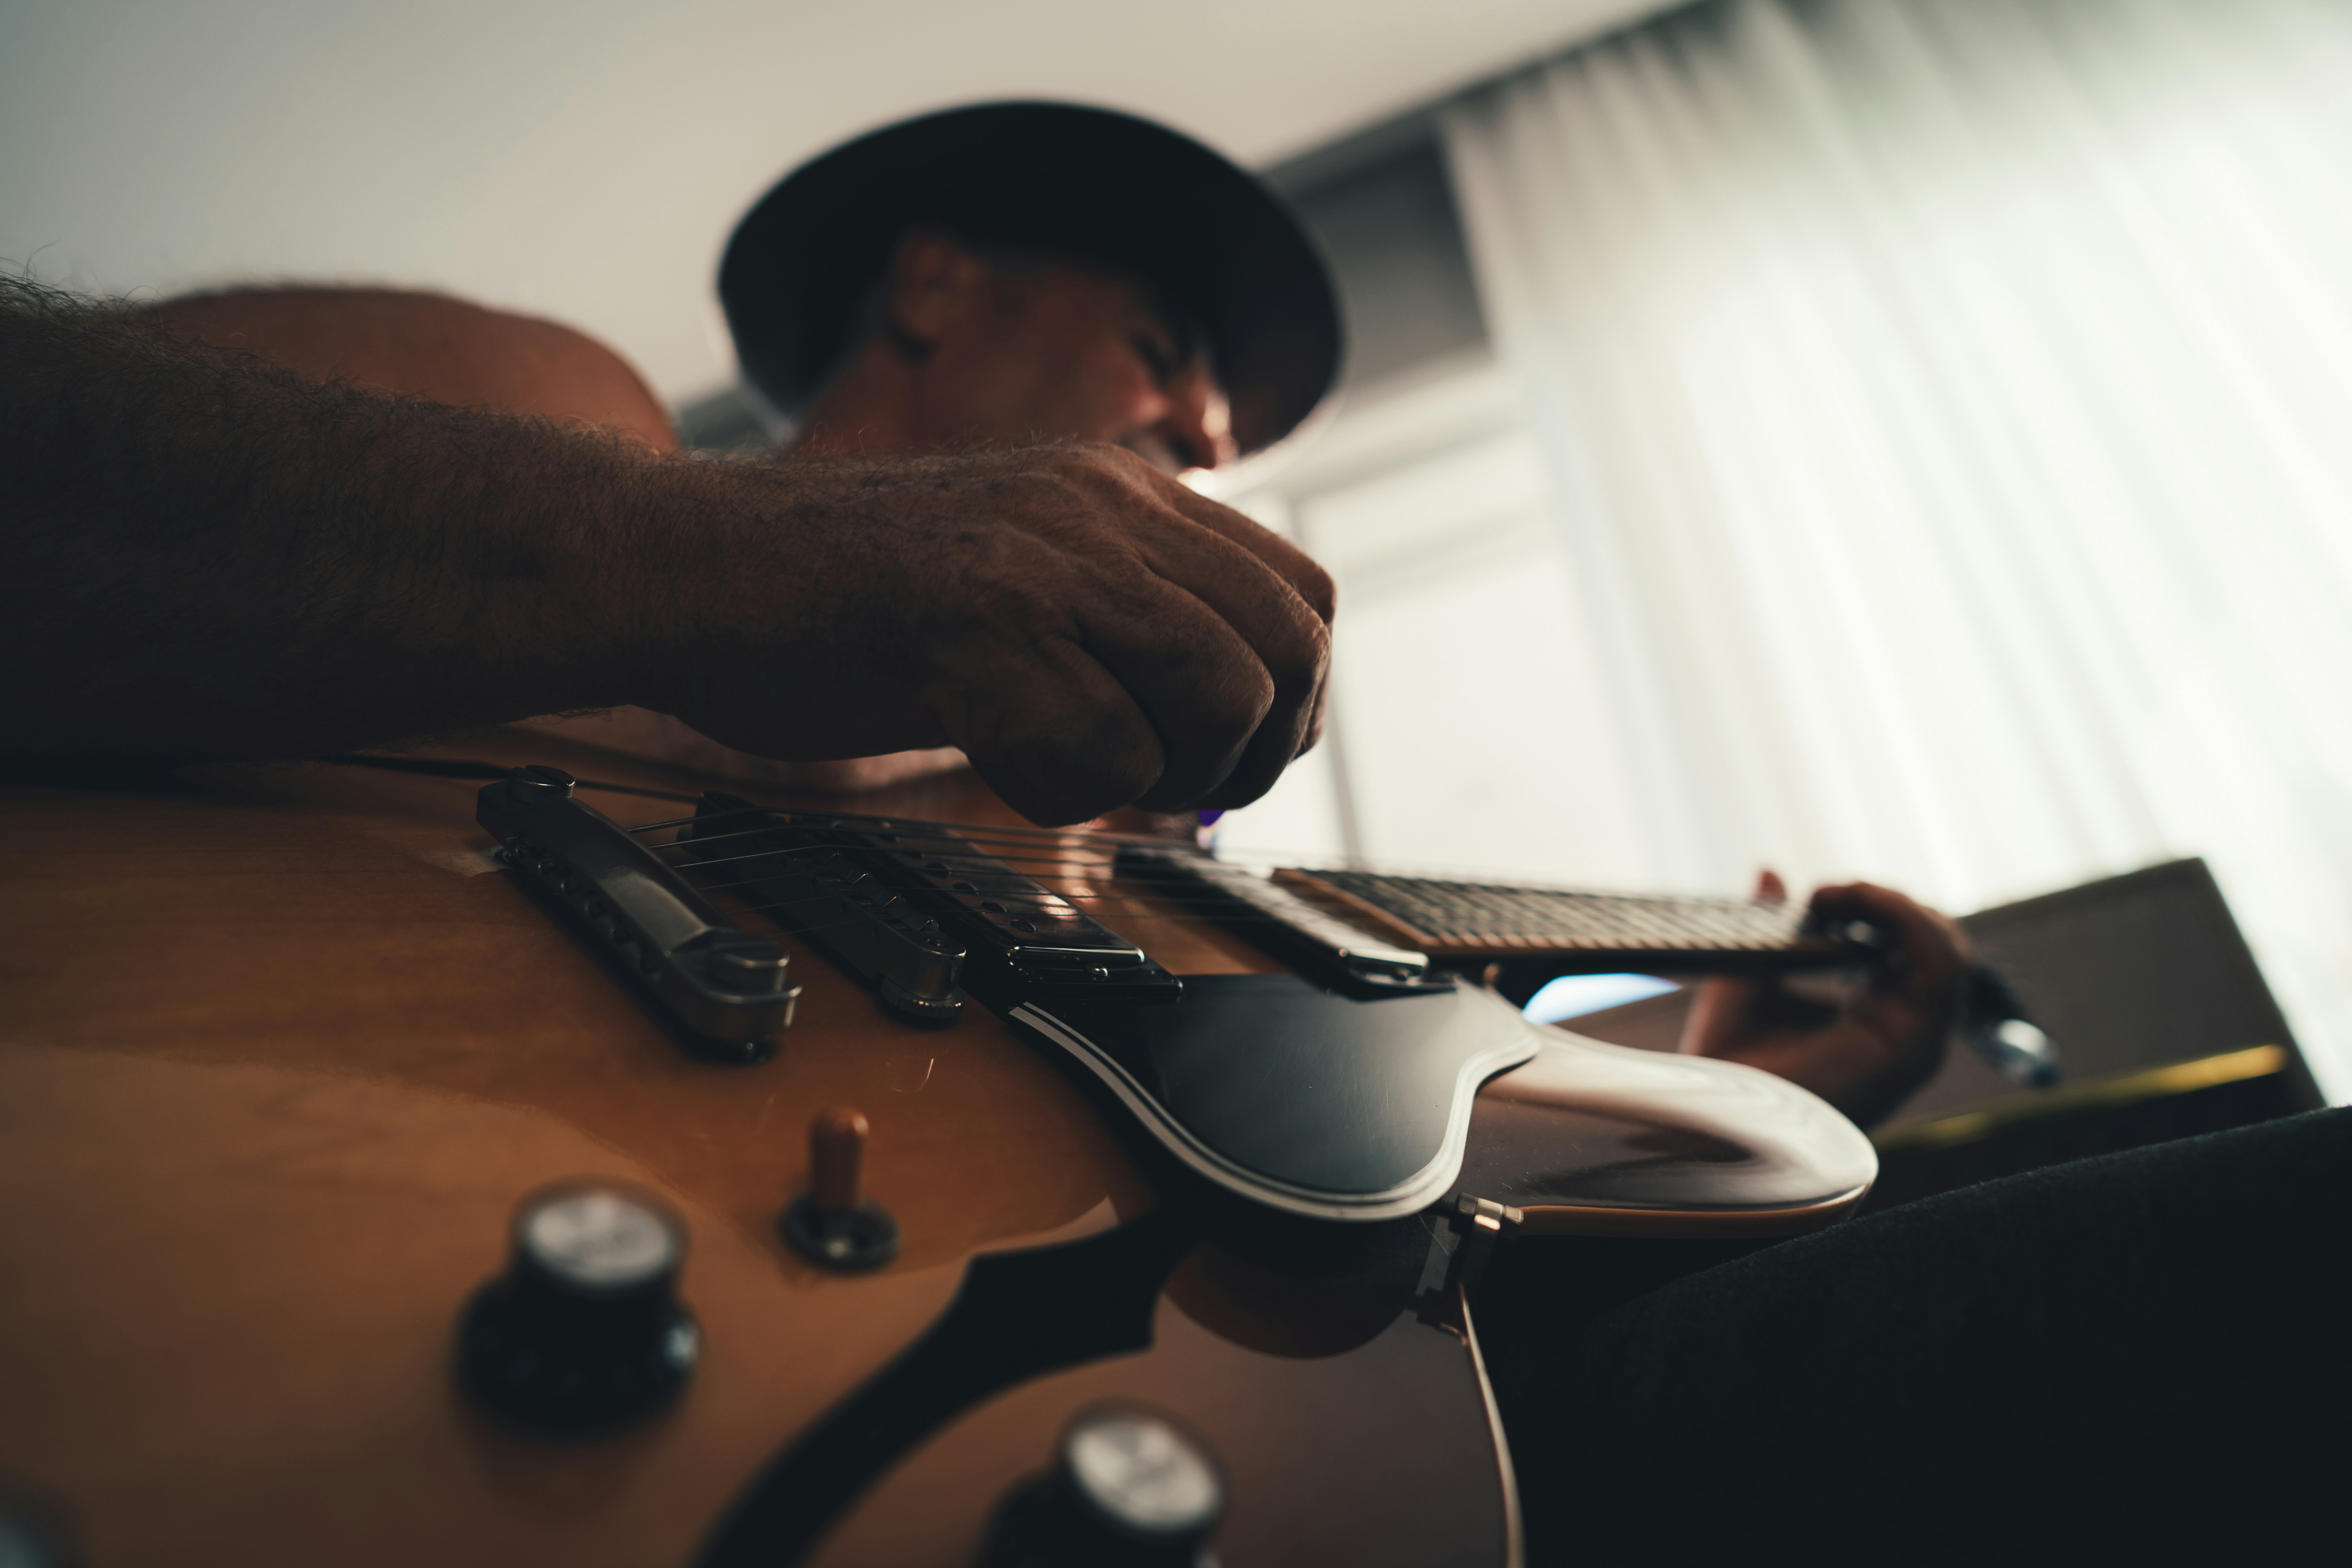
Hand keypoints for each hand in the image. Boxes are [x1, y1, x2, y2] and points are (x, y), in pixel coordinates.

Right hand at [640, 442, 1333, 824]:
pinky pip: (1100, 744)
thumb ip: (1109, 619)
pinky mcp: (970, 624)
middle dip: (1254, 749)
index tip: (1228, 754)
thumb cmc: (834, 596)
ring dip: (1171, 771)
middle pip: (1283, 648)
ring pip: (1216, 692)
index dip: (1293, 695)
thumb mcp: (1007, 574)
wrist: (685, 565)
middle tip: (1173, 789)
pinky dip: (1068, 791)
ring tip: (1084, 774)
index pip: (1300, 594)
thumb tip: (1216, 724)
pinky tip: (1001, 768)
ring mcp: (1037, 561)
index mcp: (1115, 493)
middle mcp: (1096, 511)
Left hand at [1679, 872, 1971, 1125]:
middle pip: (1936, 946)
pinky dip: (1903, 917)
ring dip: (1894, 903)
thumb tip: (1770, 873)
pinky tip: (1851, 902)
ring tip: (1836, 894)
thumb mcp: (1746, 980)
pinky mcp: (1917, 1047)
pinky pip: (1941, 964)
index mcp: (1873, 1020)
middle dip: (1887, 903)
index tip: (1815, 898)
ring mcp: (1916, 1043)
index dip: (1873, 910)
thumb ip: (1769, 929)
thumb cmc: (1725, 1065)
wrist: (1714, 1119)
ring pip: (1947, 949)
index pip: (1910, 950)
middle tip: (1827, 893)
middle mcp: (1904, 1033)